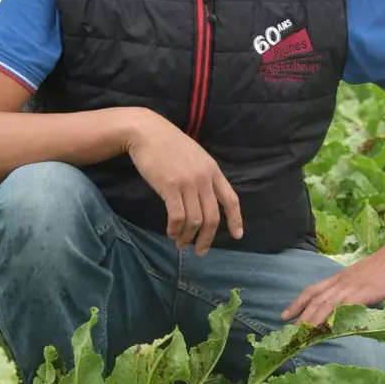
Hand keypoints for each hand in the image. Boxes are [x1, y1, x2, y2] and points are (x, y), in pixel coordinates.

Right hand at [124, 110, 242, 255]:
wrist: (147, 132)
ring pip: (195, 220)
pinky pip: (177, 216)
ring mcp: (188, 182)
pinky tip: (171, 233)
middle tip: (200, 251)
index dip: (236, 219)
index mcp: (213, 170)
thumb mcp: (194, 156)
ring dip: (188, 236)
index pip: (231, 199)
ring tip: (181, 244)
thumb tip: (204, 199)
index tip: (237, 236)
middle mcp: (204, 178)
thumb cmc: (168, 144)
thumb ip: (202, 175)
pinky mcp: (170, 186)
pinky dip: (175, 229)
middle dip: (207, 238)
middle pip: (213, 217)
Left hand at [281, 239, 384, 325]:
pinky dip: (334, 316)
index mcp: (342, 278)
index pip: (313, 290)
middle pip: (315, 299)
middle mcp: (342, 281)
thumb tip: (351, 307)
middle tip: (287, 333)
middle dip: (300, 316)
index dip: (298, 303)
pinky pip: (346, 305)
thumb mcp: (368, 281)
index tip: (285, 315)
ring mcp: (353, 285)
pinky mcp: (366, 291)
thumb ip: (358, 293)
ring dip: (311, 319)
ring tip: (300, 334)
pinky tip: (327, 328)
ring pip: (325, 303)